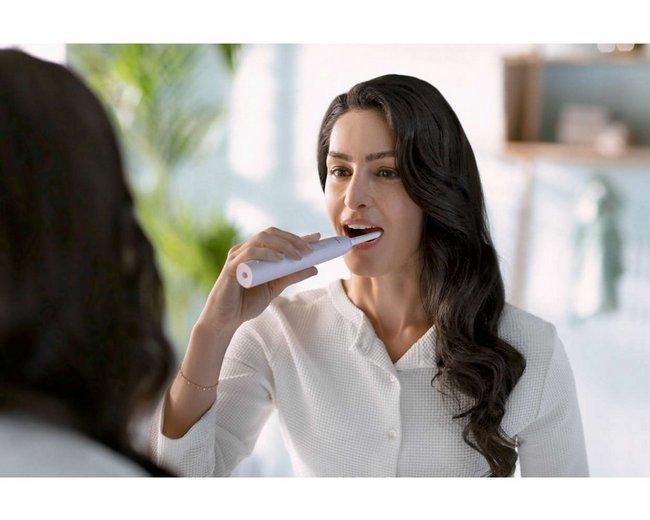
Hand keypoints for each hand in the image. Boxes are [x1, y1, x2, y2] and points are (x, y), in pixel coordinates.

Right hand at [194, 227, 320, 335]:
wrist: (225, 321)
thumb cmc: (246, 304)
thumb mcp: (275, 288)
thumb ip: (291, 277)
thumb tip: (314, 268)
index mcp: (255, 253)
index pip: (277, 238)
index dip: (297, 237)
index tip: (317, 238)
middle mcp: (245, 250)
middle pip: (270, 233)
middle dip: (292, 239)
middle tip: (309, 251)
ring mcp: (237, 256)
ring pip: (261, 239)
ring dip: (283, 245)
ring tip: (298, 256)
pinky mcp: (231, 267)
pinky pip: (250, 253)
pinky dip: (266, 253)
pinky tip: (279, 259)